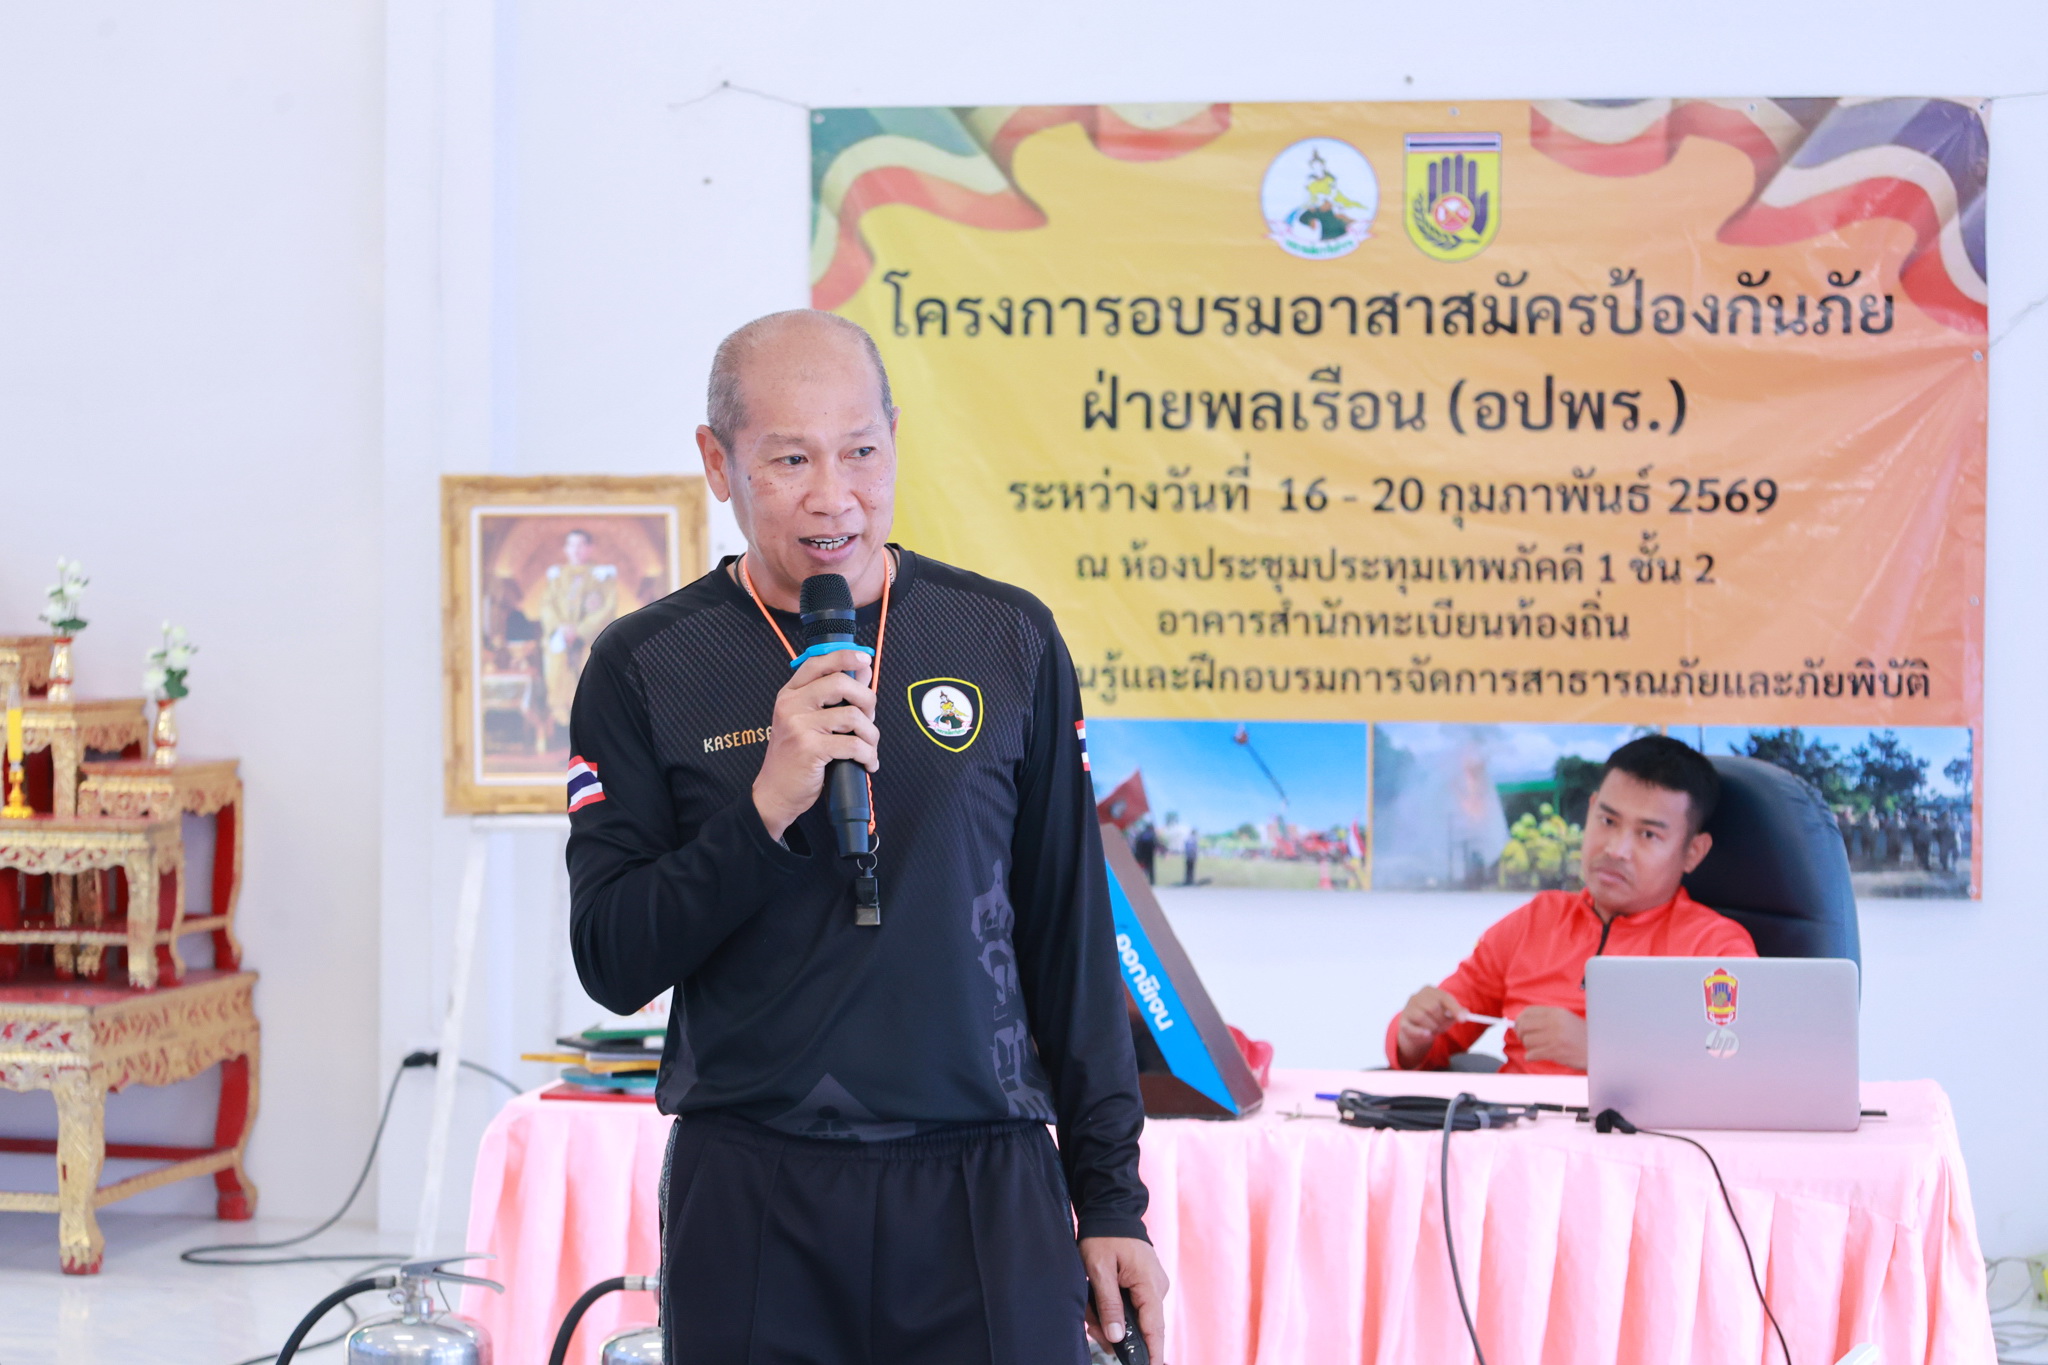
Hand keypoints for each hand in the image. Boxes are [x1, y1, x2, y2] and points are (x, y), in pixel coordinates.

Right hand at [751, 649, 877, 840]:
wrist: (775, 792)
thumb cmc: (795, 757)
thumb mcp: (807, 721)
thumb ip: (833, 697)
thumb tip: (863, 670)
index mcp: (790, 694)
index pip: (818, 662)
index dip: (844, 657)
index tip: (864, 660)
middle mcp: (791, 705)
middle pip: (841, 683)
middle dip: (867, 700)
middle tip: (870, 719)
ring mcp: (799, 726)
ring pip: (852, 716)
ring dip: (871, 734)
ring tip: (869, 747)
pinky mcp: (810, 748)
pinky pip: (853, 744)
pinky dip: (868, 755)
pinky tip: (867, 763)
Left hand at [1079, 1236, 1167, 1362]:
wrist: (1110, 1209)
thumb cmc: (1103, 1236)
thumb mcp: (1099, 1269)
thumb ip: (1109, 1304)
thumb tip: (1118, 1337)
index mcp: (1150, 1284)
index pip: (1154, 1327)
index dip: (1153, 1352)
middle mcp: (1157, 1287)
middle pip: (1142, 1326)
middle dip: (1116, 1333)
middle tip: (1092, 1327)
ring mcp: (1152, 1285)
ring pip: (1135, 1317)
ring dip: (1111, 1319)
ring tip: (1090, 1308)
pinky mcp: (1145, 1284)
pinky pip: (1133, 1306)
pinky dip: (1115, 1308)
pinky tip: (1098, 1303)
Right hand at [1395, 984, 1464, 1066]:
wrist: (1415, 1030)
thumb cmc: (1434, 1019)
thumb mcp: (1447, 1014)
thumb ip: (1457, 1013)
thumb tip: (1465, 1015)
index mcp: (1429, 991)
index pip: (1444, 997)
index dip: (1454, 1008)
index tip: (1463, 1020)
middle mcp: (1417, 997)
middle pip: (1432, 1007)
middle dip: (1441, 1020)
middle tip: (1443, 1026)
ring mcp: (1408, 1008)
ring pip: (1422, 1017)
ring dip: (1432, 1027)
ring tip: (1433, 1029)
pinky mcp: (1403, 1021)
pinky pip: (1412, 1028)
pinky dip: (1421, 1032)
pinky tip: (1427, 1034)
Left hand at [1513, 1006, 1586, 1069]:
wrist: (1598, 1050)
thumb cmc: (1581, 1036)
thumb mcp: (1566, 1019)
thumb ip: (1547, 1018)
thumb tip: (1523, 1021)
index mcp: (1557, 1012)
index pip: (1528, 1011)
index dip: (1520, 1019)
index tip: (1520, 1026)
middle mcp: (1554, 1022)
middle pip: (1524, 1025)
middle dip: (1521, 1034)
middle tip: (1525, 1039)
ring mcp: (1555, 1037)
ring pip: (1527, 1040)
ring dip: (1528, 1047)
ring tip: (1536, 1049)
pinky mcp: (1555, 1051)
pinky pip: (1532, 1054)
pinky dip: (1531, 1056)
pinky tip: (1536, 1056)